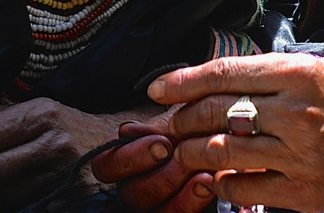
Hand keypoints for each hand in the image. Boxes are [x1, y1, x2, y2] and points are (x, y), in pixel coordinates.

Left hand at [0, 99, 160, 209]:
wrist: (120, 145)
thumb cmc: (67, 128)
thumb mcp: (35, 110)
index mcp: (41, 112)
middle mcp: (55, 140)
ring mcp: (66, 172)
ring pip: (2, 197)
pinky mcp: (72, 197)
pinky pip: (24, 209)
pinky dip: (10, 207)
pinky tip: (10, 197)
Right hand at [92, 120, 215, 212]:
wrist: (217, 135)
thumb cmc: (191, 124)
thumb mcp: (174, 120)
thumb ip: (152, 128)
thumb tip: (126, 131)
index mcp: (122, 158)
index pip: (106, 166)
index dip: (131, 157)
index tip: (162, 144)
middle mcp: (133, 185)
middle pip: (132, 194)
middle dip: (162, 178)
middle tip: (187, 161)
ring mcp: (155, 204)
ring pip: (157, 212)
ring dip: (181, 197)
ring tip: (204, 178)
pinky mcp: (176, 211)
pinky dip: (194, 203)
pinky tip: (210, 186)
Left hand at [149, 53, 323, 212]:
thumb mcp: (310, 70)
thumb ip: (262, 76)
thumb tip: (203, 83)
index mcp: (298, 74)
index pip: (224, 74)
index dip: (183, 82)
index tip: (158, 89)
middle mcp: (296, 112)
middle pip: (216, 113)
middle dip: (183, 119)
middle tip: (172, 124)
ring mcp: (299, 155)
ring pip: (222, 152)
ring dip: (193, 151)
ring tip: (187, 149)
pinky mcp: (302, 192)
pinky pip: (242, 188)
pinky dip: (221, 181)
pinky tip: (218, 175)